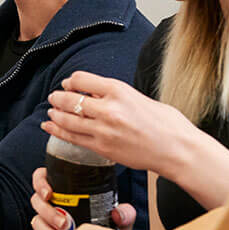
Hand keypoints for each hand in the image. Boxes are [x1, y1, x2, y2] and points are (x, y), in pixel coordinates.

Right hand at [30, 166, 136, 229]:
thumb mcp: (122, 221)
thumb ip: (125, 213)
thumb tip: (118, 213)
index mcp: (64, 191)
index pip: (42, 178)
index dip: (40, 183)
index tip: (49, 193)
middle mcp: (51, 205)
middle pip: (36, 201)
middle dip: (48, 212)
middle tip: (64, 224)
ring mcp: (46, 223)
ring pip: (37, 222)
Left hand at [43, 71, 198, 174]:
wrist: (179, 150)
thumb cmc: (166, 123)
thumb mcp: (138, 97)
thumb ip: (114, 95)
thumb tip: (92, 92)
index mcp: (119, 90)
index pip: (80, 79)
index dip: (70, 81)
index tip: (67, 84)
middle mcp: (108, 108)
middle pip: (69, 99)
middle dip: (58, 98)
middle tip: (54, 97)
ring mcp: (103, 130)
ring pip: (67, 119)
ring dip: (55, 114)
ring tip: (51, 112)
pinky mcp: (102, 148)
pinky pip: (73, 138)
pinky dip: (57, 131)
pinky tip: (50, 127)